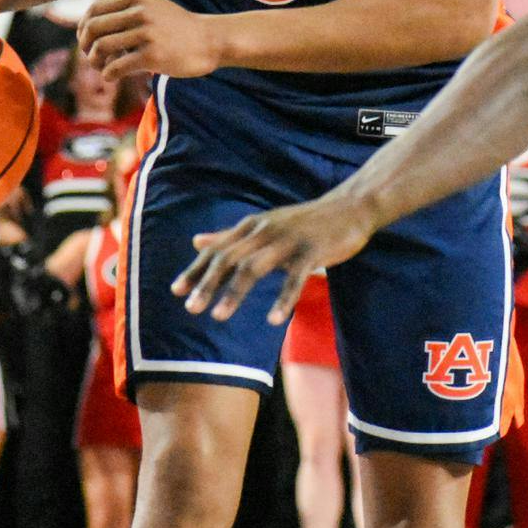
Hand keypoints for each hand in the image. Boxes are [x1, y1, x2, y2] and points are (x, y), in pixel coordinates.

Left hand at [77, 0, 224, 79]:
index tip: (86, 41)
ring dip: (94, 61)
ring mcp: (147, 34)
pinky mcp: (153, 56)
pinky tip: (112, 77)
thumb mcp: (153, 8)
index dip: (83, 28)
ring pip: (101, 47)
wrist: (211, 40)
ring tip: (101, 68)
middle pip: (94, 28)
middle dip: (85, 45)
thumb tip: (89, 28)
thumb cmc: (178, 28)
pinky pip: (116, 66)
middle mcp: (140, 12)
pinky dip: (108, 74)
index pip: (94, 10)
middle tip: (91, 57)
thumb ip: (126, 11)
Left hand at [174, 193, 376, 323]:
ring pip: (254, 267)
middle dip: (207, 284)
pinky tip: (272, 321)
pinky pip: (294, 279)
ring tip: (218, 316)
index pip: (218, 249)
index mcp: (253, 225)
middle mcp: (265, 230)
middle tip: (191, 310)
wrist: (350, 207)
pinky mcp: (312, 251)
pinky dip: (282, 300)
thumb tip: (196, 241)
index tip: (176, 292)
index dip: (196, 269)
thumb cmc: (305, 222)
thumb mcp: (264, 226)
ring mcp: (288, 240)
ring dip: (234, 293)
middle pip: (229, 258)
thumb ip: (230, 236)